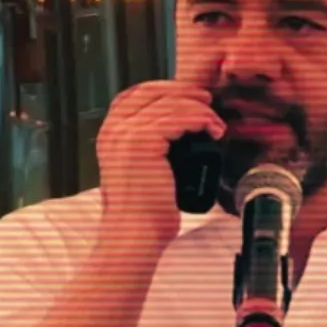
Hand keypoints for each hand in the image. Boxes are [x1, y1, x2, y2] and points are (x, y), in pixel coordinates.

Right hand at [97, 80, 225, 248]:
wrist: (133, 235)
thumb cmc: (143, 211)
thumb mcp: (141, 171)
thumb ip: (150, 148)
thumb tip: (180, 132)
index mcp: (109, 133)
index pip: (137, 94)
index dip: (167, 90)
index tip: (193, 98)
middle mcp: (113, 129)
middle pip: (153, 92)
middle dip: (186, 93)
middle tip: (210, 104)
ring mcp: (125, 134)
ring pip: (170, 104)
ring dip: (200, 110)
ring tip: (216, 126)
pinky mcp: (142, 143)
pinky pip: (178, 118)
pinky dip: (200, 119)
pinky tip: (213, 129)